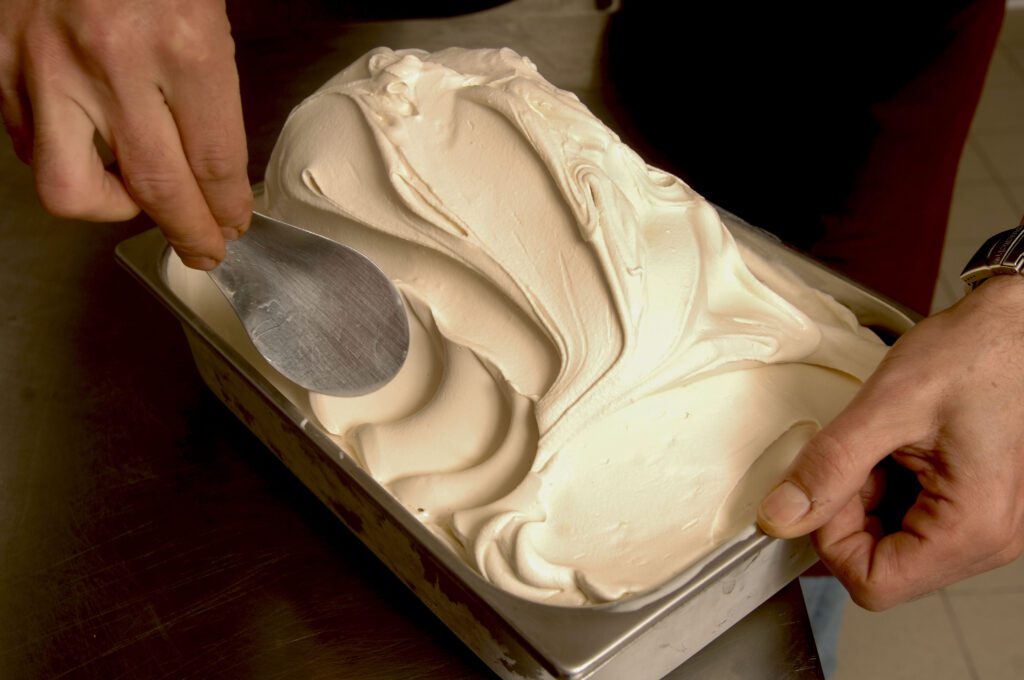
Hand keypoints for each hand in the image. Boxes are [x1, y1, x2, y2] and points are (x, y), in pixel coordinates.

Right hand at [0, 0, 250, 268]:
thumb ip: (207, 91)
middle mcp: (110, 62)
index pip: (213, 161)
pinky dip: (62, 160)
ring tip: (133, 195)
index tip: (233, 226)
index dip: (226, 207)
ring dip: (111, 207)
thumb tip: (211, 172)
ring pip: (71, 188)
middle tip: (203, 247)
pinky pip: (28, 146)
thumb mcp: (202, 12)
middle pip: (155, 188)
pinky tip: (87, 148)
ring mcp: (43, 66)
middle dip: (187, 231)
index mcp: (180, 43)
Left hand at [758, 275, 1023, 609]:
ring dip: (867, 497)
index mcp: (973, 528)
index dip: (831, 537)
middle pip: (882, 565)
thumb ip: (829, 467)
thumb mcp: (888, 406)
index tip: (827, 485)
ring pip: (892, 542)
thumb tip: (780, 515)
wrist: (1020, 324)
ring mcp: (985, 526)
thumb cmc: (978, 353)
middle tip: (856, 453)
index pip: (873, 583)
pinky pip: (912, 519)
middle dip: (848, 513)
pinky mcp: (976, 507)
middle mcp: (989, 540)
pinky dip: (888, 487)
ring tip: (883, 443)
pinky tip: (897, 446)